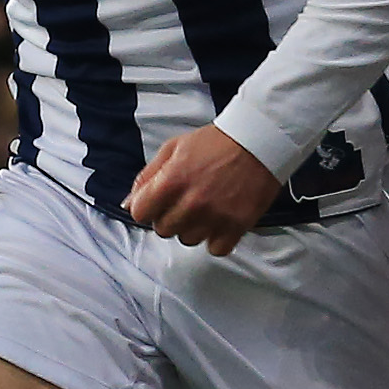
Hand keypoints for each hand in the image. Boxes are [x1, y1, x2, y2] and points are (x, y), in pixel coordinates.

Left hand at [126, 127, 280, 256]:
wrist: (259, 140)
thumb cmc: (215, 142)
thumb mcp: (173, 148)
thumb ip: (147, 177)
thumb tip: (128, 203)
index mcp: (171, 181)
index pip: (140, 214)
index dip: (147, 208)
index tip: (157, 202)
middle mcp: (191, 203)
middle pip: (163, 230)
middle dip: (169, 217)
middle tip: (185, 201)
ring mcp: (215, 216)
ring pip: (188, 240)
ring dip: (192, 227)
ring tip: (205, 207)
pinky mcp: (237, 226)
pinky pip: (215, 248)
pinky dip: (216, 238)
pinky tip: (220, 220)